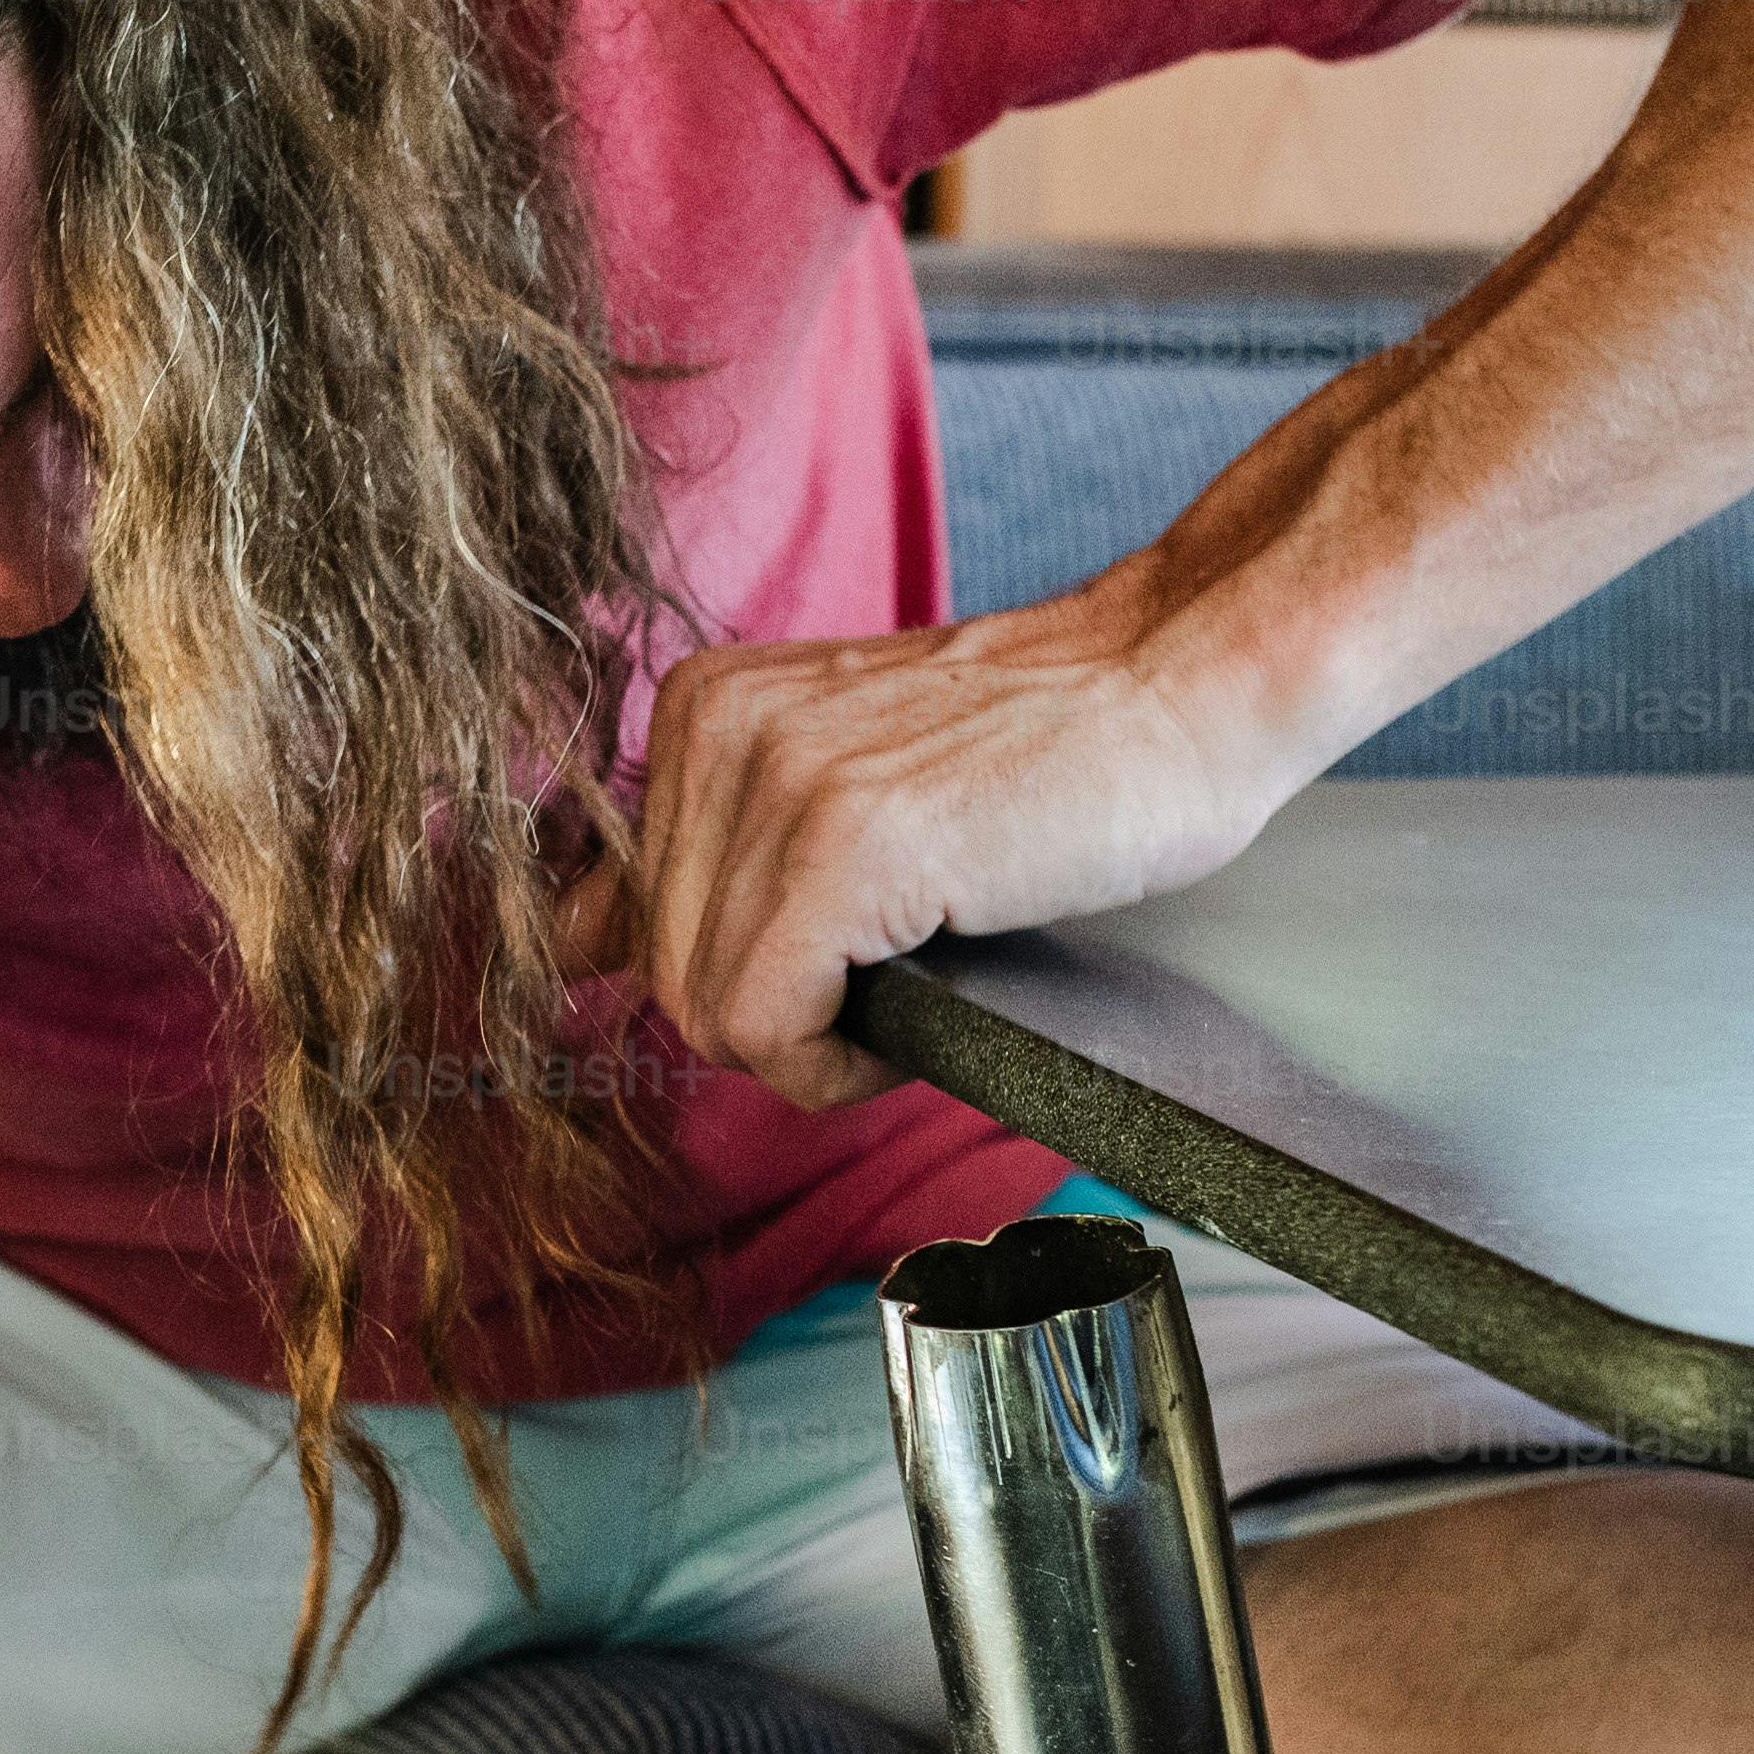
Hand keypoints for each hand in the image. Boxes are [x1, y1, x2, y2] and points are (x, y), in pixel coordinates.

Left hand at [573, 572, 1305, 1111]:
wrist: (1184, 689)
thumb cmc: (1042, 753)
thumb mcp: (838, 777)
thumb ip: (704, 855)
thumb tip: (569, 950)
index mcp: (702, 708)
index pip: (626, 922)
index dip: (736, 977)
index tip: (832, 957)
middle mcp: (718, 729)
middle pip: (669, 978)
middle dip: (774, 1020)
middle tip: (892, 982)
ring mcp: (780, 782)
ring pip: (713, 1013)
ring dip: (816, 1045)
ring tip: (917, 981)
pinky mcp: (849, 846)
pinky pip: (771, 1027)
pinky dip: (836, 1064)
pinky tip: (912, 1017)